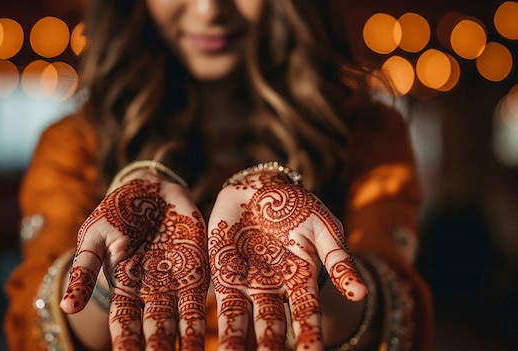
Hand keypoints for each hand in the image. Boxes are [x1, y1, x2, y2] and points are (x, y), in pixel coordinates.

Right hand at [60, 174, 208, 349]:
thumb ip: (85, 270)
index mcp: (124, 288)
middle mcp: (152, 293)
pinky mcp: (198, 269)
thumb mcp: (94, 238)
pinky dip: (211, 318)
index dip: (127, 344)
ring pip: (184, 321)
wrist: (148, 190)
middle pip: (158, 330)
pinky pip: (206, 296)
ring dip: (189, 343)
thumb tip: (67, 307)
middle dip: (160, 349)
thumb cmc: (115, 214)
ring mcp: (177, 283)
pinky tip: (221, 336)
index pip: (125, 325)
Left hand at [208, 171, 366, 349]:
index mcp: (300, 279)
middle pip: (272, 326)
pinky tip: (201, 339)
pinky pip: (217, 301)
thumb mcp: (324, 228)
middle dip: (271, 347)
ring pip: (241, 321)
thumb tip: (360, 294)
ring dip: (235, 343)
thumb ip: (338, 260)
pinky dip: (212, 323)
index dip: (309, 336)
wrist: (260, 186)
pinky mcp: (222, 273)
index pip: (307, 315)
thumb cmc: (297, 206)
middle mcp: (273, 288)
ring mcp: (246, 283)